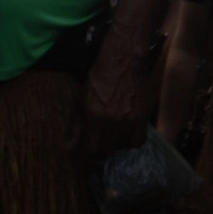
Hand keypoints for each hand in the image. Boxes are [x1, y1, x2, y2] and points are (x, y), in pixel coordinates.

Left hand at [75, 35, 148, 159]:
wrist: (122, 63)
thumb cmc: (99, 79)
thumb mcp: (83, 97)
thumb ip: (79, 120)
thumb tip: (71, 141)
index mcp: (94, 115)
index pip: (92, 147)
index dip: (90, 150)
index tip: (90, 147)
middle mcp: (111, 120)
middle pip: (107, 150)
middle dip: (103, 147)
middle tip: (101, 140)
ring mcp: (128, 120)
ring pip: (122, 146)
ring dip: (117, 143)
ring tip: (113, 134)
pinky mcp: (141, 118)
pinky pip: (138, 141)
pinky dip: (132, 140)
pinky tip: (127, 132)